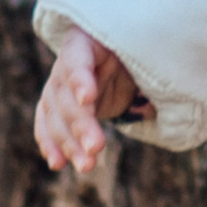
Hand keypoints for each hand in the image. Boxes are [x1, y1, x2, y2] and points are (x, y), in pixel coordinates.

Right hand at [34, 27, 138, 173]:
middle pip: (66, 96)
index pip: (76, 59)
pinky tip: (58, 163)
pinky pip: (48, 125)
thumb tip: (158, 100)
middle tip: (96, 148)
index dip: (80, 79)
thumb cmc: (137, 46)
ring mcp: (58, 86)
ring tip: (86, 166)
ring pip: (55, 117)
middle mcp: (66, 64)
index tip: (88, 99)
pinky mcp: (58, 107)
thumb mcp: (143, 49)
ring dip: (69, 144)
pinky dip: (52, 144)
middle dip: (80, 125)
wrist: (124, 54)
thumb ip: (146, 68)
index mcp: (85, 41)